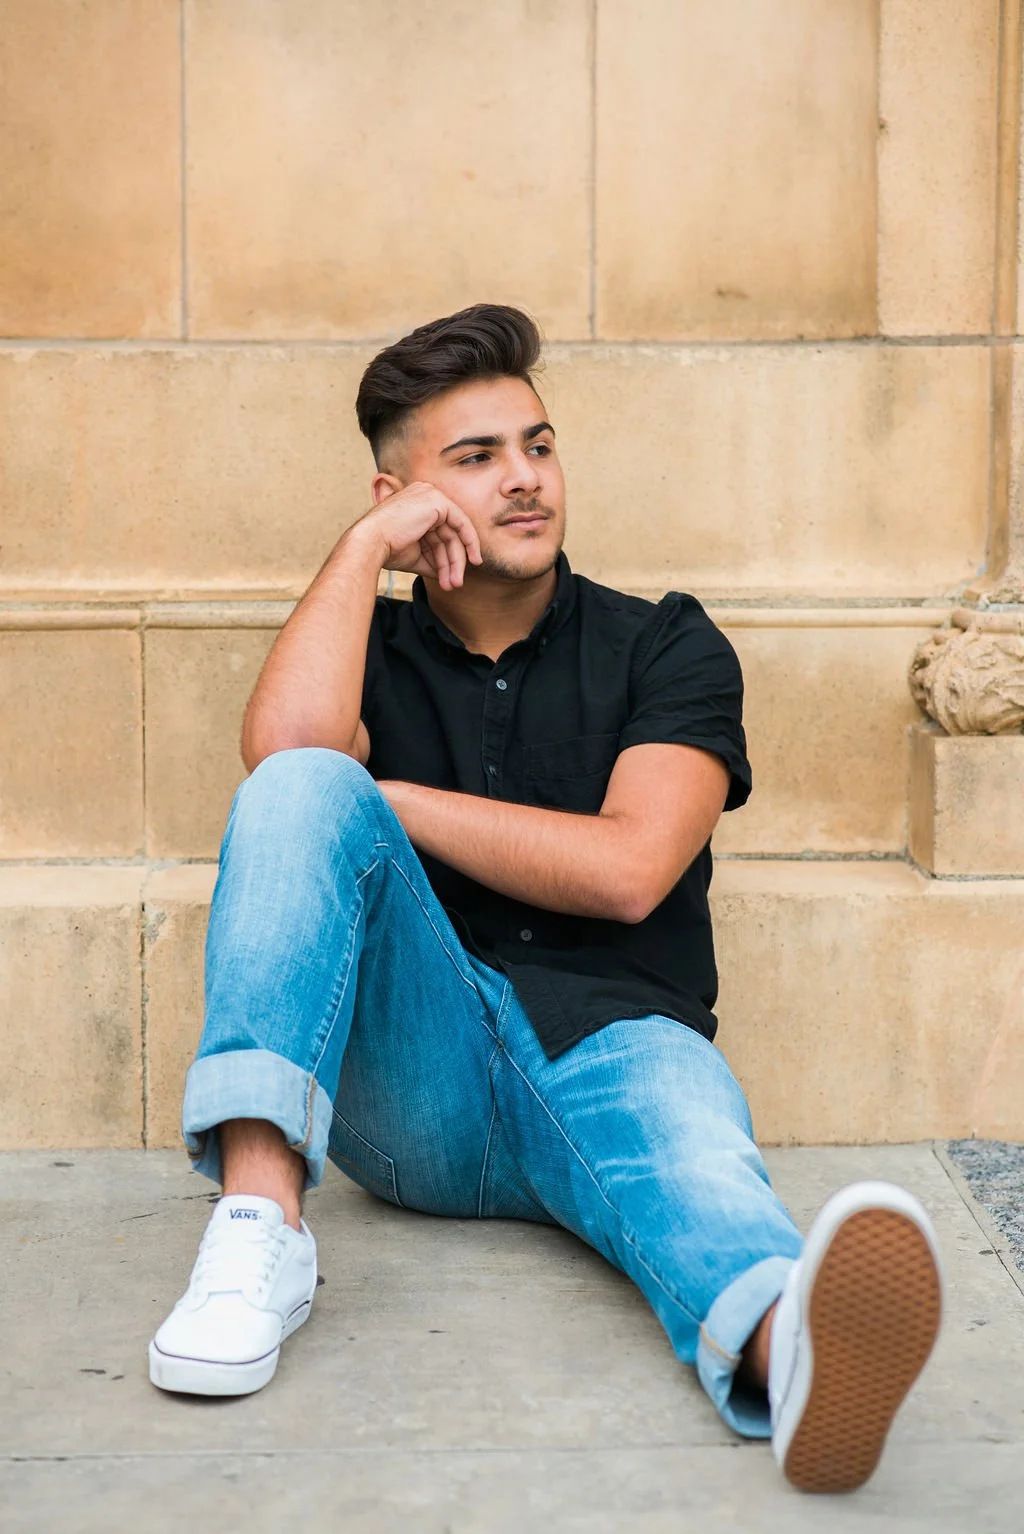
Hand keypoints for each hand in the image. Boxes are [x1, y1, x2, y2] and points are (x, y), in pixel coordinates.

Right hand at [347, 483, 482, 590]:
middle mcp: (423, 496)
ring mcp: (430, 495)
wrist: (370, 542)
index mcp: (415, 506)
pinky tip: (471, 561)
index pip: (437, 533)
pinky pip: (461, 523)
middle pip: (446, 534)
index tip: (452, 576)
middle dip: (452, 561)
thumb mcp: (414, 555)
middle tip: (453, 584)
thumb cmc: (385, 549)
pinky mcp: (437, 500)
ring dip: (456, 560)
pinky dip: (469, 542)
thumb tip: (447, 573)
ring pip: (453, 533)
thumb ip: (432, 559)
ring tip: (453, 583)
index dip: (446, 556)